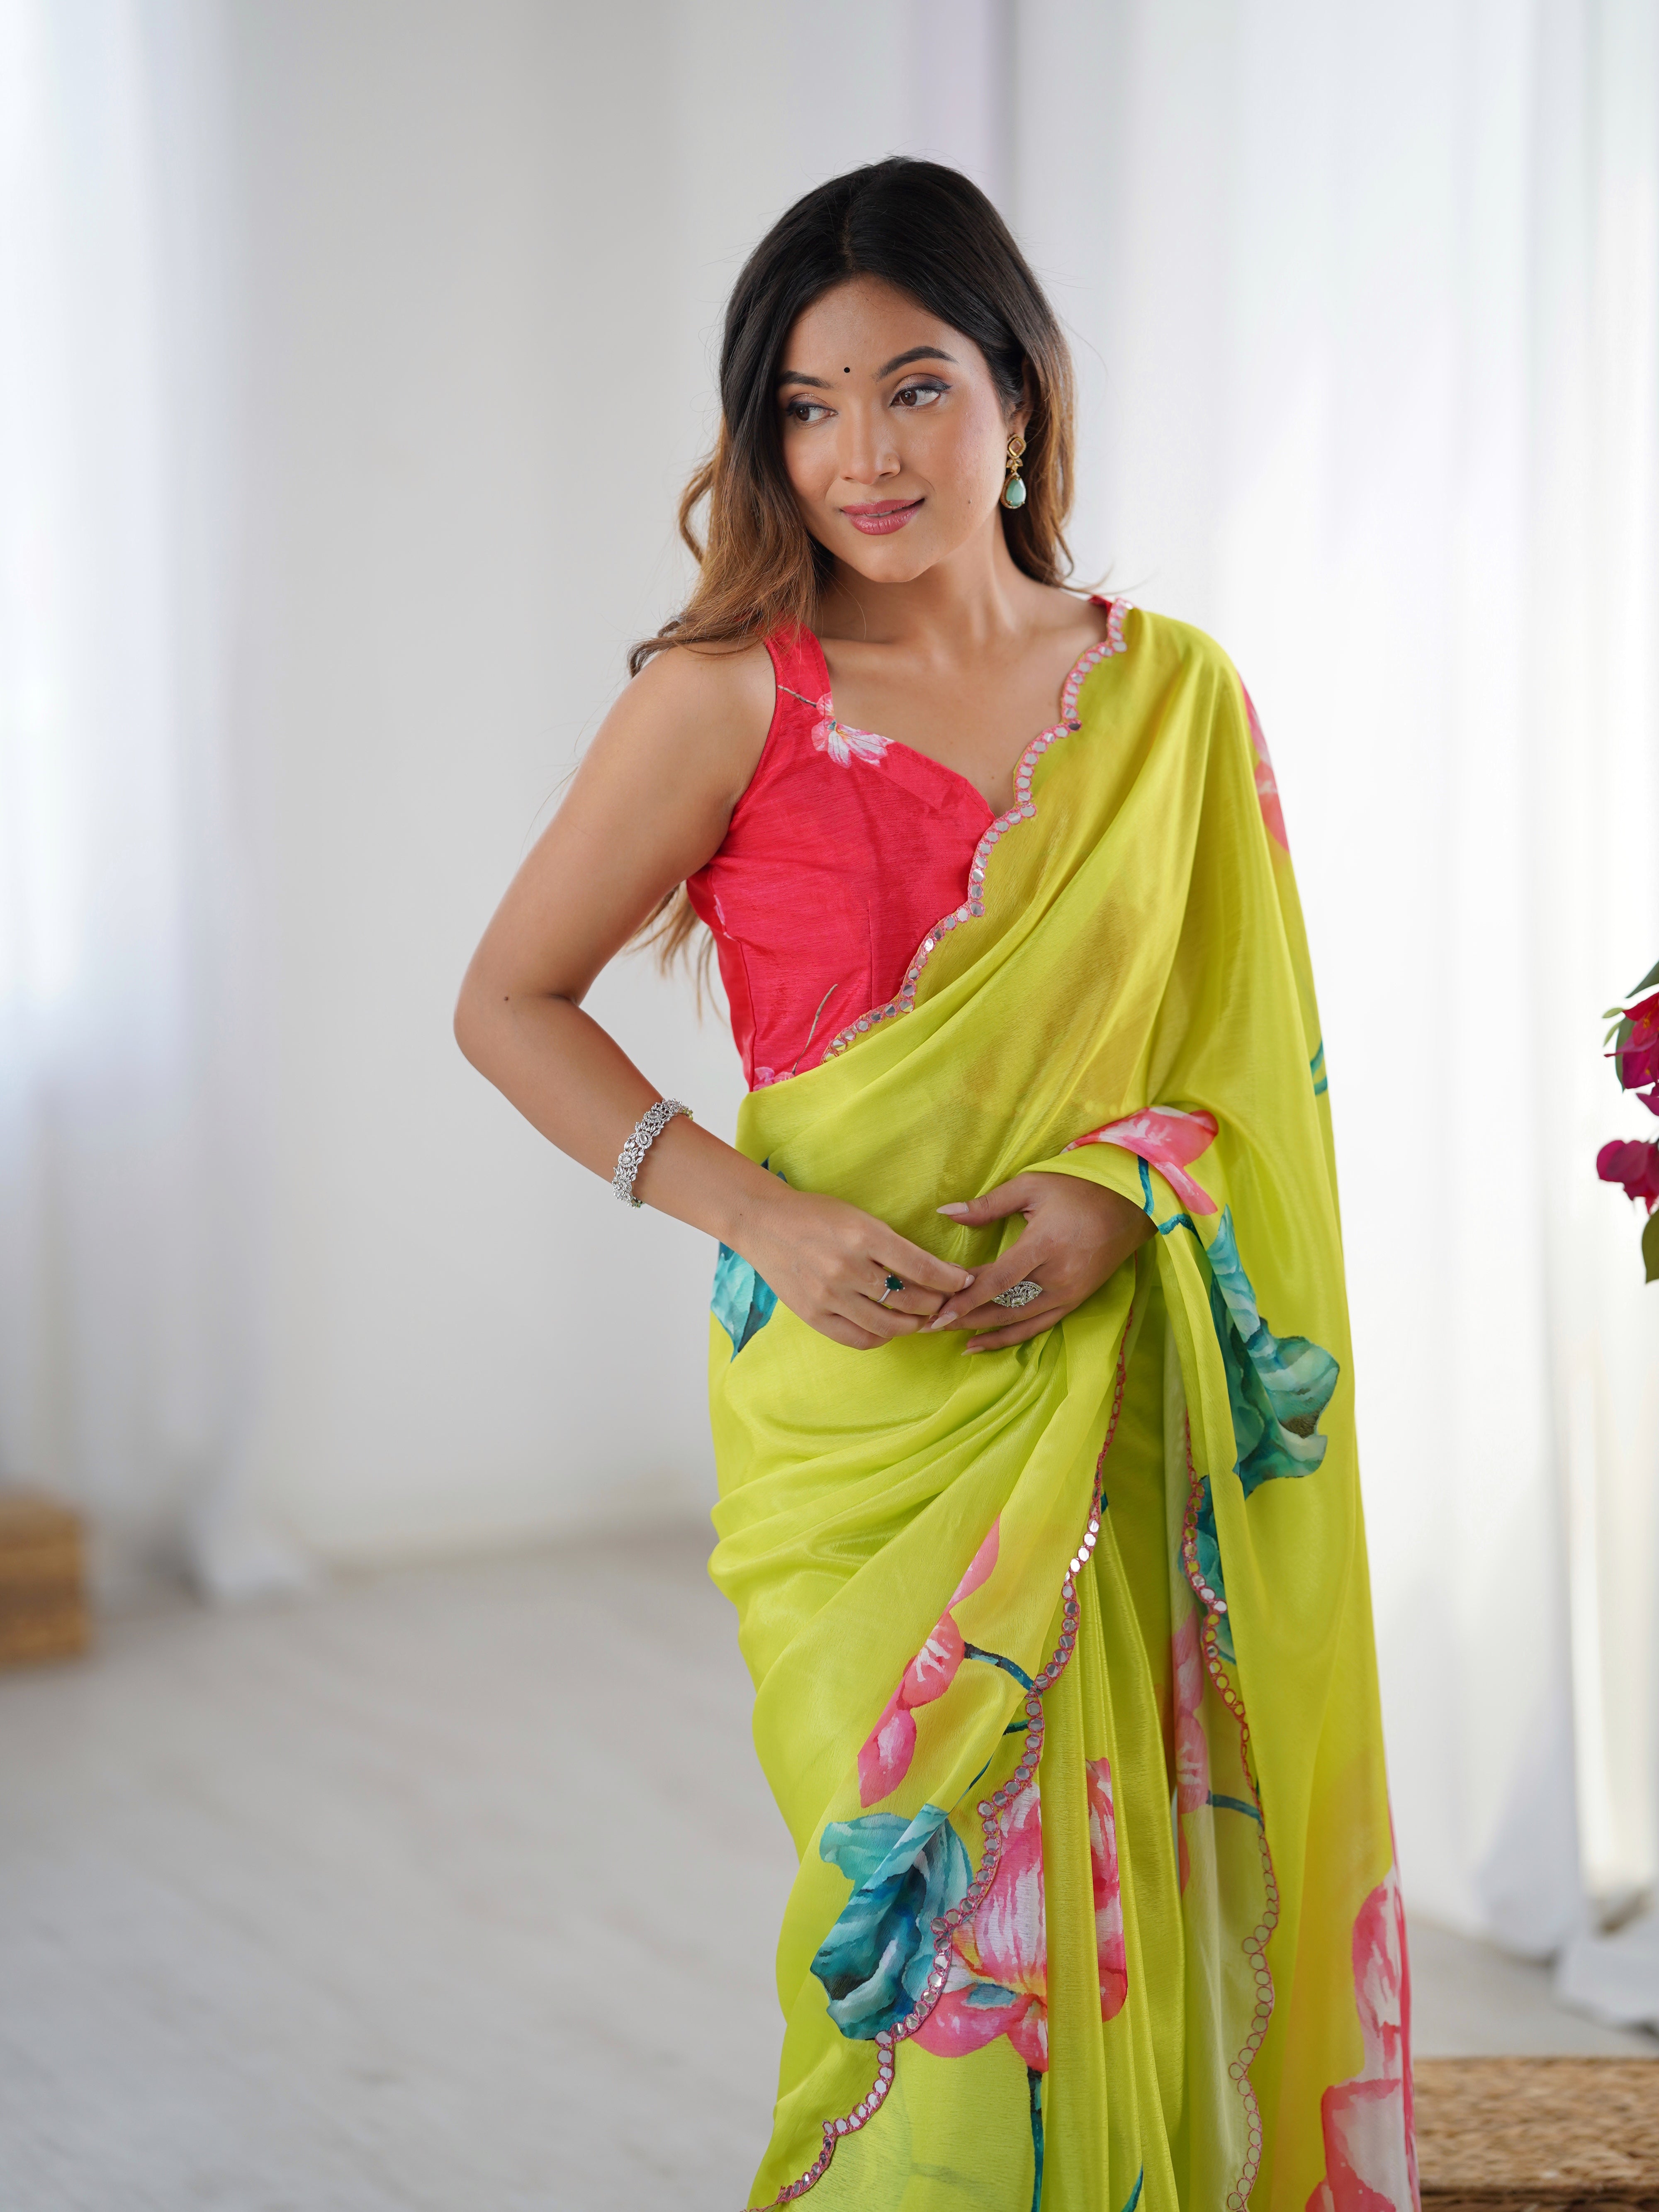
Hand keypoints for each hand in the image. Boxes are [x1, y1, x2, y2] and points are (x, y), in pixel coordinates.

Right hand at [741, 1186, 977, 1351]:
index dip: (950, 1279)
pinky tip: (889, 1330)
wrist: (763, 1223)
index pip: (921, 1267)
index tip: (964, 1282)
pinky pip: (858, 1338)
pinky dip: (881, 1338)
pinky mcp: (814, 1314)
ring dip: (914, 1325)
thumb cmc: (816, 1215)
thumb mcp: (859, 1218)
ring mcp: (829, 1294)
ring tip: (923, 1319)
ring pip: (888, 1325)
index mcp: (864, 1235)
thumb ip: (893, 1246)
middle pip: (909, 1299)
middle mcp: (848, 1267)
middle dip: (937, 1303)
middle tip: (947, 1302)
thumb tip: (933, 1272)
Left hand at [926, 1173, 1152, 1350]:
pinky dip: (1010, 1337)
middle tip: (930, 1324)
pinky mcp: (1075, 1301)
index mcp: (1044, 1245)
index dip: (966, 1297)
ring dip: (983, 1330)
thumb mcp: (1031, 1186)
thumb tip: (946, 1212)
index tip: (938, 1310)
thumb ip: (988, 1204)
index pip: (998, 1280)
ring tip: (950, 1335)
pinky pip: (1038, 1326)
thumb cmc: (1078, 1190)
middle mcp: (1057, 1276)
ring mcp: (1069, 1293)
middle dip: (966, 1317)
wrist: (1132, 1205)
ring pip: (1018, 1321)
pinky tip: (984, 1343)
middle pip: (1004, 1305)